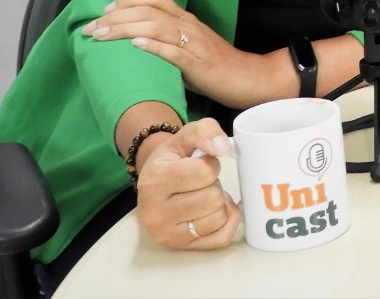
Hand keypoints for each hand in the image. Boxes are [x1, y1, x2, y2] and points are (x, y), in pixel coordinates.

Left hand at [83, 0, 279, 109]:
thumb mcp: (191, 47)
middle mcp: (189, 26)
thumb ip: (169, 41)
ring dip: (124, 29)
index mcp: (187, 20)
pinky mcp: (198, 64)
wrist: (248, 78)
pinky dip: (153, 46)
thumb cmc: (217, 66)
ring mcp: (194, 44)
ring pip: (156, 27)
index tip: (105, 10)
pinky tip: (135, 44)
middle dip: (115, 17)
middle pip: (148, 12)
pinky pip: (173, 52)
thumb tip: (136, 44)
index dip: (128, 1)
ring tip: (101, 34)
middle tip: (91, 27)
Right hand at [134, 119, 239, 250]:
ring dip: (219, 204)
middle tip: (199, 184)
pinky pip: (222, 238)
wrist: (155, 181)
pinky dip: (226, 222)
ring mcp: (165, 235)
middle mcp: (154, 213)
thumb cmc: (173, 158)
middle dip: (213, 185)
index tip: (199, 164)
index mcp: (154, 181)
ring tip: (202, 195)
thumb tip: (223, 147)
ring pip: (219, 218)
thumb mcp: (185, 135)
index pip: (205, 172)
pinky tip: (212, 212)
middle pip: (213, 198)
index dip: (210, 165)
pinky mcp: (180, 248)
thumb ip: (206, 131)